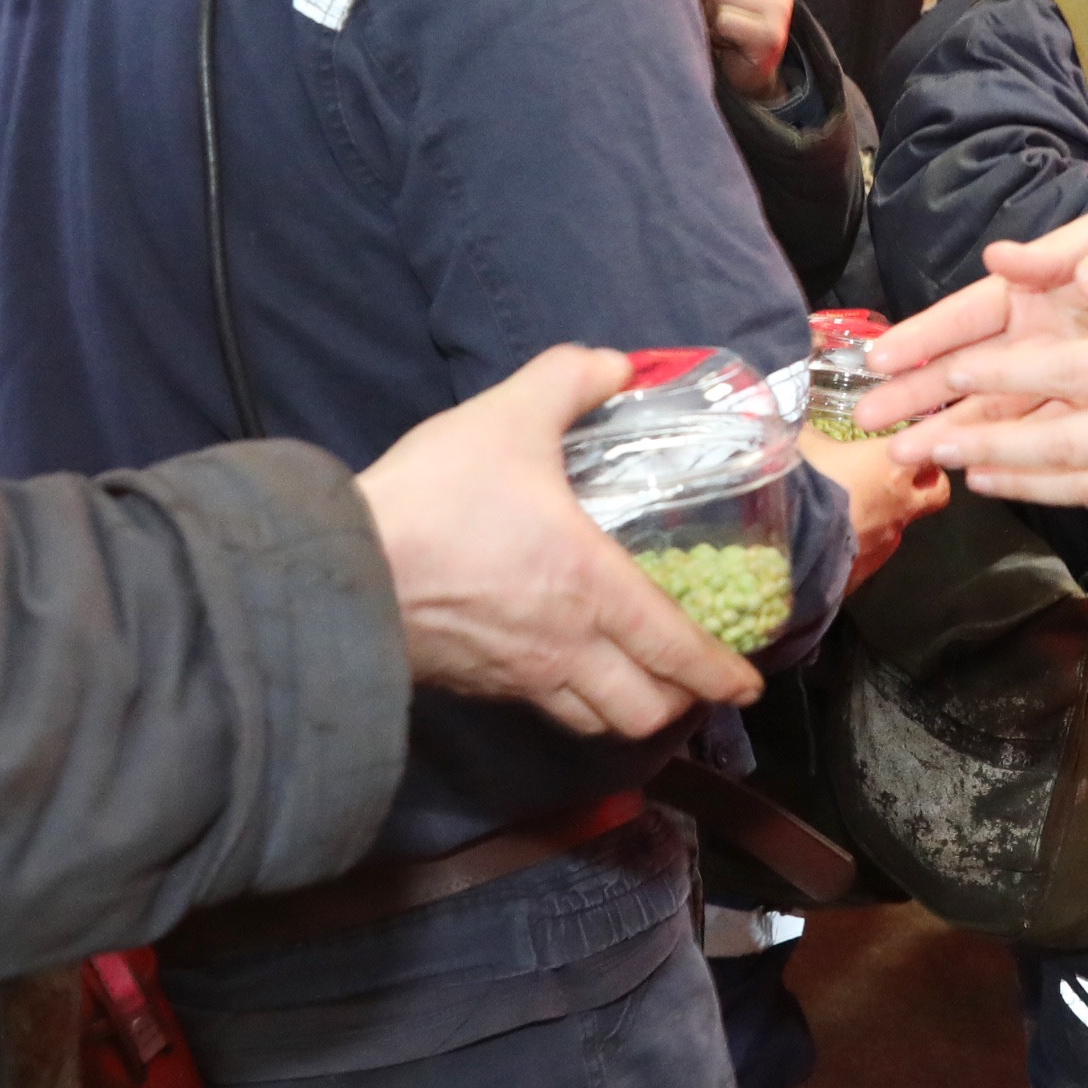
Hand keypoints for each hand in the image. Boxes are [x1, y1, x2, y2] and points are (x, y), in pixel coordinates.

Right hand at [359, 346, 763, 735]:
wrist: (341, 566)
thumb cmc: (435, 498)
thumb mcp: (509, 416)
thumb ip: (569, 380)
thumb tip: (614, 365)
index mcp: (593, 588)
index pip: (677, 651)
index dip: (720, 673)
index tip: (746, 685)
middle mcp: (565, 647)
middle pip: (644, 711)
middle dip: (680, 703)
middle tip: (692, 682)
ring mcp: (517, 677)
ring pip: (595, 723)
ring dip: (626, 713)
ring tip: (637, 688)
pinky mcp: (473, 686)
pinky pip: (541, 712)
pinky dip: (571, 708)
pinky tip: (563, 676)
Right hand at [802, 425, 948, 590]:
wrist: (789, 539)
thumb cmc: (803, 480)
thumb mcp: (804, 444)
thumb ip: (814, 436)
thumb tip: (808, 429)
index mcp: (891, 465)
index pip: (930, 451)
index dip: (921, 448)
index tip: (904, 447)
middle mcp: (900, 503)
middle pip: (937, 492)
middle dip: (927, 485)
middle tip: (901, 480)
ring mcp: (887, 540)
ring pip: (902, 526)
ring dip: (885, 518)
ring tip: (849, 513)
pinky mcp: (868, 569)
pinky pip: (872, 553)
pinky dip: (861, 546)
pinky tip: (833, 541)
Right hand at [853, 213, 1087, 434]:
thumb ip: (1063, 251)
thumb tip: (1000, 257)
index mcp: (1042, 294)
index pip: (969, 316)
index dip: (924, 336)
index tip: (881, 356)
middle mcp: (1044, 343)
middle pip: (969, 372)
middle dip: (920, 394)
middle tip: (872, 419)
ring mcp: (1067, 387)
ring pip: (997, 412)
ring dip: (951, 430)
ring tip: (906, 453)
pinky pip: (1044, 442)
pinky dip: (1010, 457)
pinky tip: (974, 473)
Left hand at [888, 243, 1087, 517]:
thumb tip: (1077, 276)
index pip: (1064, 373)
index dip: (999, 374)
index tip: (947, 373)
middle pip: (1058, 444)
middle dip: (985, 446)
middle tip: (927, 445)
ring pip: (1083, 486)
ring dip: (1018, 482)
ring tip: (965, 475)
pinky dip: (1074, 502)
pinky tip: (1041, 492)